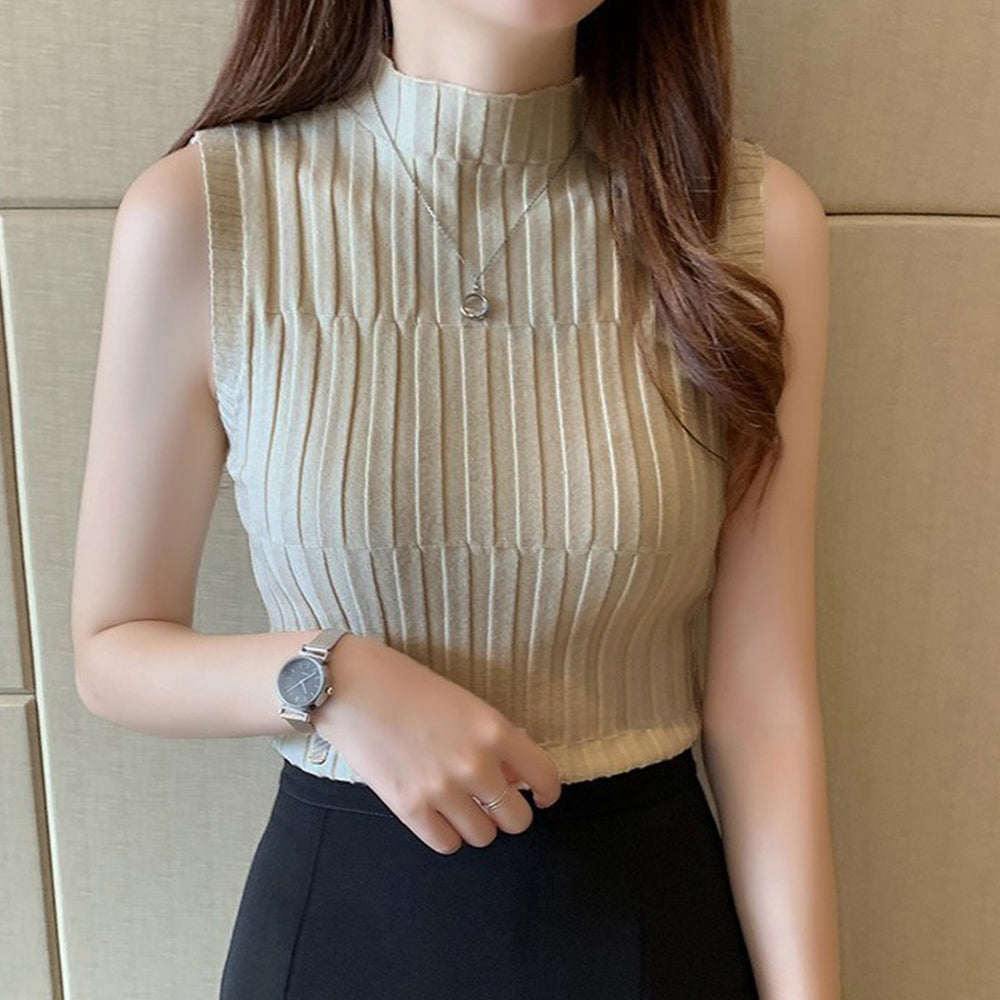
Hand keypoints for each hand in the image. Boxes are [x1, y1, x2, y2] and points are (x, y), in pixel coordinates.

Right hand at [313, 633, 562, 854]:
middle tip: (492, 801)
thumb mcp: (465, 704)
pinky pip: (447, 844)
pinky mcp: (409, 808)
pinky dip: (447, 834)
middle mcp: (475, 764)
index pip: (545, 778)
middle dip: (509, 812)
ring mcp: (442, 789)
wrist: (352, 686)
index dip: (546, 793)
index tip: (539, 796)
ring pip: (483, 836)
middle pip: (516, 819)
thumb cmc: (409, 685)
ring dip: (476, 824)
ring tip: (460, 805)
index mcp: (495, 730)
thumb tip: (518, 776)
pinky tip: (437, 814)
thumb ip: (496, 741)